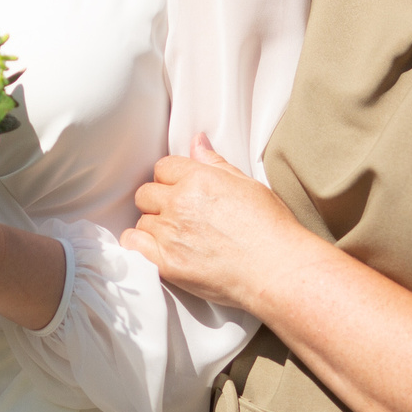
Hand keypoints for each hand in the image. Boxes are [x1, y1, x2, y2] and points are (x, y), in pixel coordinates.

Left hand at [123, 135, 325, 313]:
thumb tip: (197, 142)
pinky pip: (134, 245)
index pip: (163, 168)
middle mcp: (180, 203)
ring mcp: (171, 234)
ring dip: (154, 226)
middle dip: (158, 201)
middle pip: (146, 193)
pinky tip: (154, 248)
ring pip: (142, 221)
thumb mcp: (247, 184)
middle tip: (176, 214)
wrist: (277, 269)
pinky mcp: (167, 263)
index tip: (179, 190)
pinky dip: (139, 245)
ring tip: (175, 236)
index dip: (171, 178)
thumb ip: (215, 163)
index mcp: (199, 179)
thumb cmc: (270, 228)